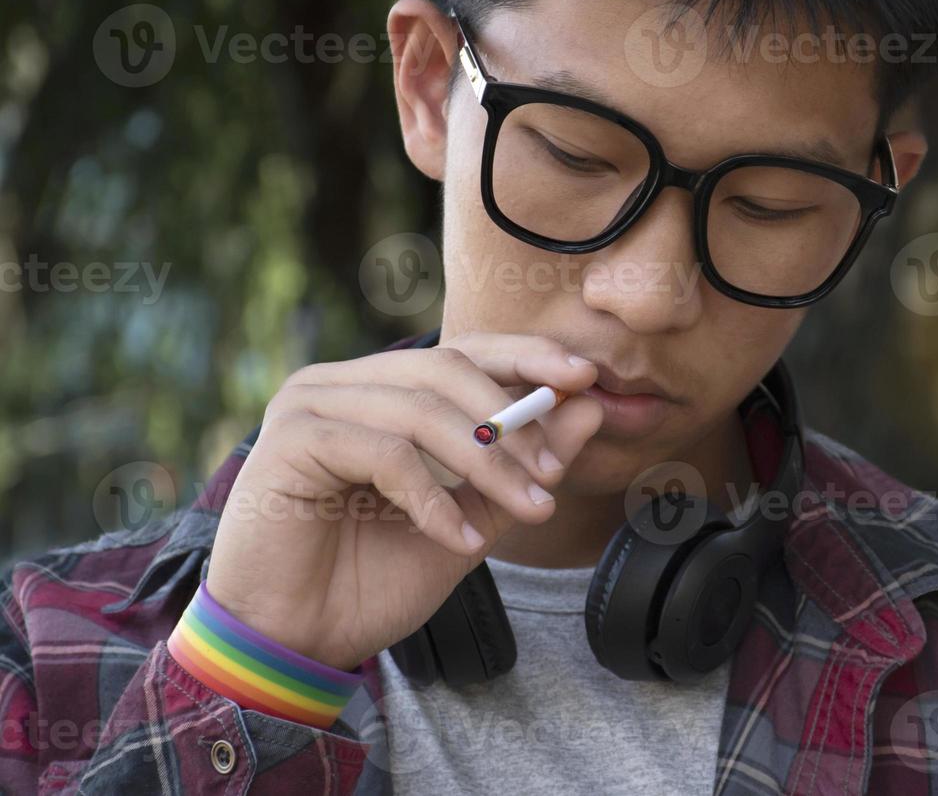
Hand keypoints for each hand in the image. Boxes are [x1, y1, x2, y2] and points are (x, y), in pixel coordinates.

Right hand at [204, 333, 603, 670]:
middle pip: (447, 366)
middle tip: (553, 472)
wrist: (295, 644)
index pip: (463, 350)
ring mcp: (309, 403)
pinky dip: (433, 497)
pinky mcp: (291, 439)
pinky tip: (459, 538)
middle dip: (513, 418)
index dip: (526, 355)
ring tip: (527, 509)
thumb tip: (588, 405)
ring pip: (420, 409)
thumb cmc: (371, 581)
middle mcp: (342, 382)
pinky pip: (385, 453)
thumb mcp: (470, 520)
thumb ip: (521, 466)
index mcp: (380, 389)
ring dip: (486, 462)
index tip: (585, 377)